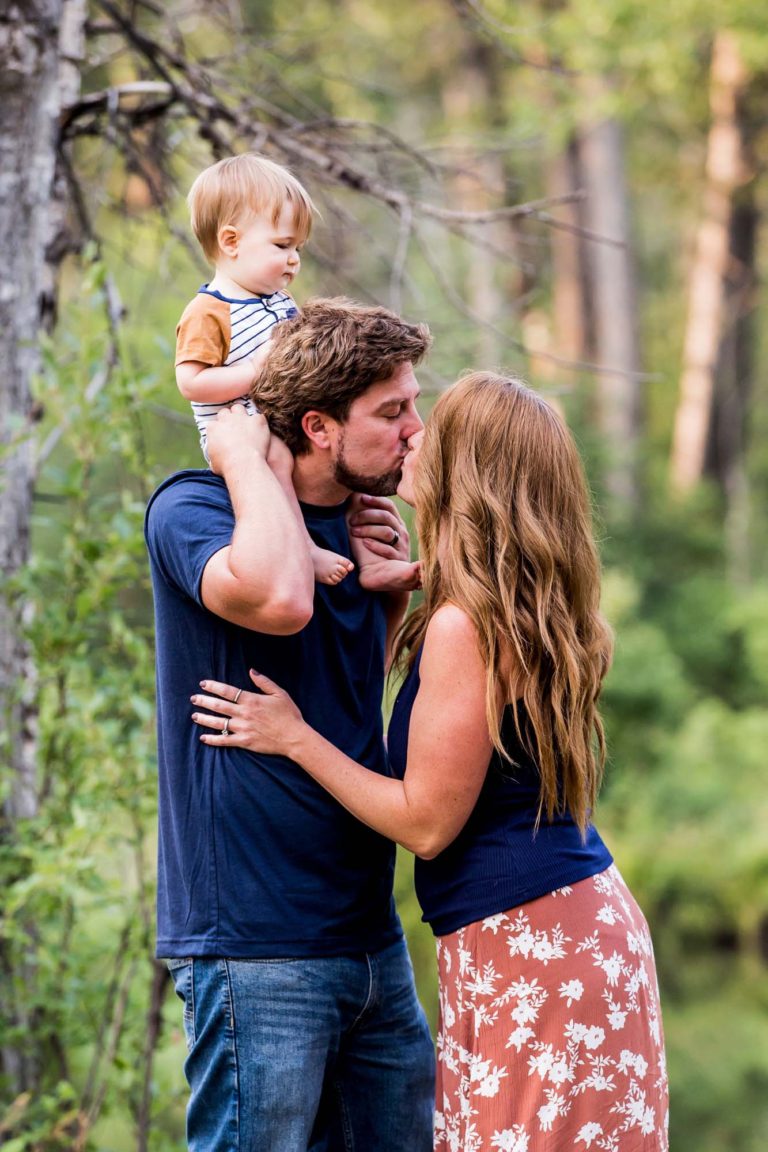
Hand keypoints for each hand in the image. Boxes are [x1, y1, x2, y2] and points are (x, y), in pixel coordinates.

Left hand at [190, 670, 304, 755]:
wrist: (294, 737)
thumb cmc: (289, 714)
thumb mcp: (279, 693)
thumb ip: (264, 682)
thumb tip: (251, 671)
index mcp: (251, 700)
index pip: (227, 691)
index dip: (213, 687)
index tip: (203, 684)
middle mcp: (244, 714)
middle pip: (218, 706)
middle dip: (204, 701)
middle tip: (193, 698)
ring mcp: (243, 729)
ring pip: (218, 723)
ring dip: (204, 719)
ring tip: (194, 716)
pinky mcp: (244, 742)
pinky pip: (224, 741)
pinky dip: (213, 739)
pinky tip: (203, 738)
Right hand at [206, 404, 270, 475]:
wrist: (243, 464)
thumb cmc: (227, 467)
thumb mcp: (214, 463)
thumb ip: (214, 454)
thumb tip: (216, 458)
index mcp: (213, 428)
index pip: (214, 424)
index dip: (219, 430)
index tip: (223, 436)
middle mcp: (226, 419)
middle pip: (225, 412)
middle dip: (229, 418)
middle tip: (235, 429)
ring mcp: (242, 418)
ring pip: (239, 408)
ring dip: (242, 414)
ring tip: (247, 425)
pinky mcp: (257, 420)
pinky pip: (259, 416)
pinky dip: (259, 422)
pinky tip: (261, 431)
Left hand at [347, 494, 409, 561]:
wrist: (388, 576)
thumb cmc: (376, 550)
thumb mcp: (375, 532)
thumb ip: (369, 518)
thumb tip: (353, 496)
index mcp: (397, 523)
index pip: (389, 506)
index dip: (376, 500)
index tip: (361, 499)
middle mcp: (402, 532)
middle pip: (386, 517)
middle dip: (366, 516)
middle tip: (351, 521)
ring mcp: (402, 546)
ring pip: (387, 532)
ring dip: (368, 530)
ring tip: (354, 532)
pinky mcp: (399, 559)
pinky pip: (388, 550)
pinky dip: (375, 545)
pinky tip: (364, 543)